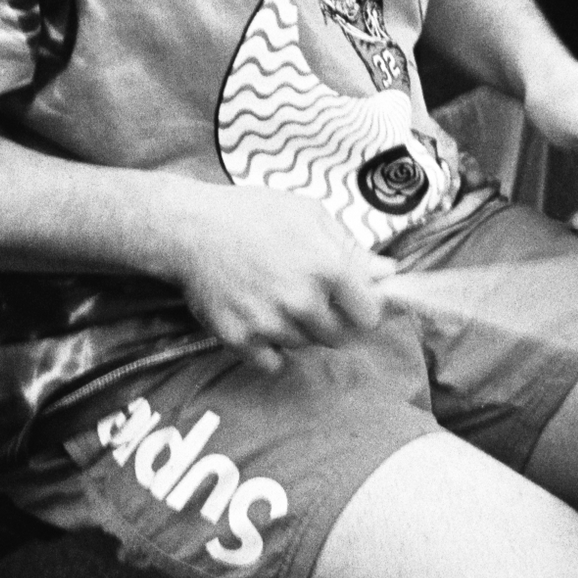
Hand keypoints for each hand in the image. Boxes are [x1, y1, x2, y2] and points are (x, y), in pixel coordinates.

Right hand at [161, 182, 394, 372]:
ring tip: (276, 299)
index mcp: (329, 267)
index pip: (369, 317)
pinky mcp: (241, 340)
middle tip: (308, 298)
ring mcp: (271, 323)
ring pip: (304, 347)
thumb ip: (352, 248)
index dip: (363, 310)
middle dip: (331, 321)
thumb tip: (389, 271)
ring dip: (299, 331)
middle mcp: (303, 301)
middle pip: (338, 337)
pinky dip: (270, 350)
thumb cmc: (253, 213)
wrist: (189, 229)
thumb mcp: (310, 215)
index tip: (352, 303)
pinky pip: (272, 363)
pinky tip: (260, 320)